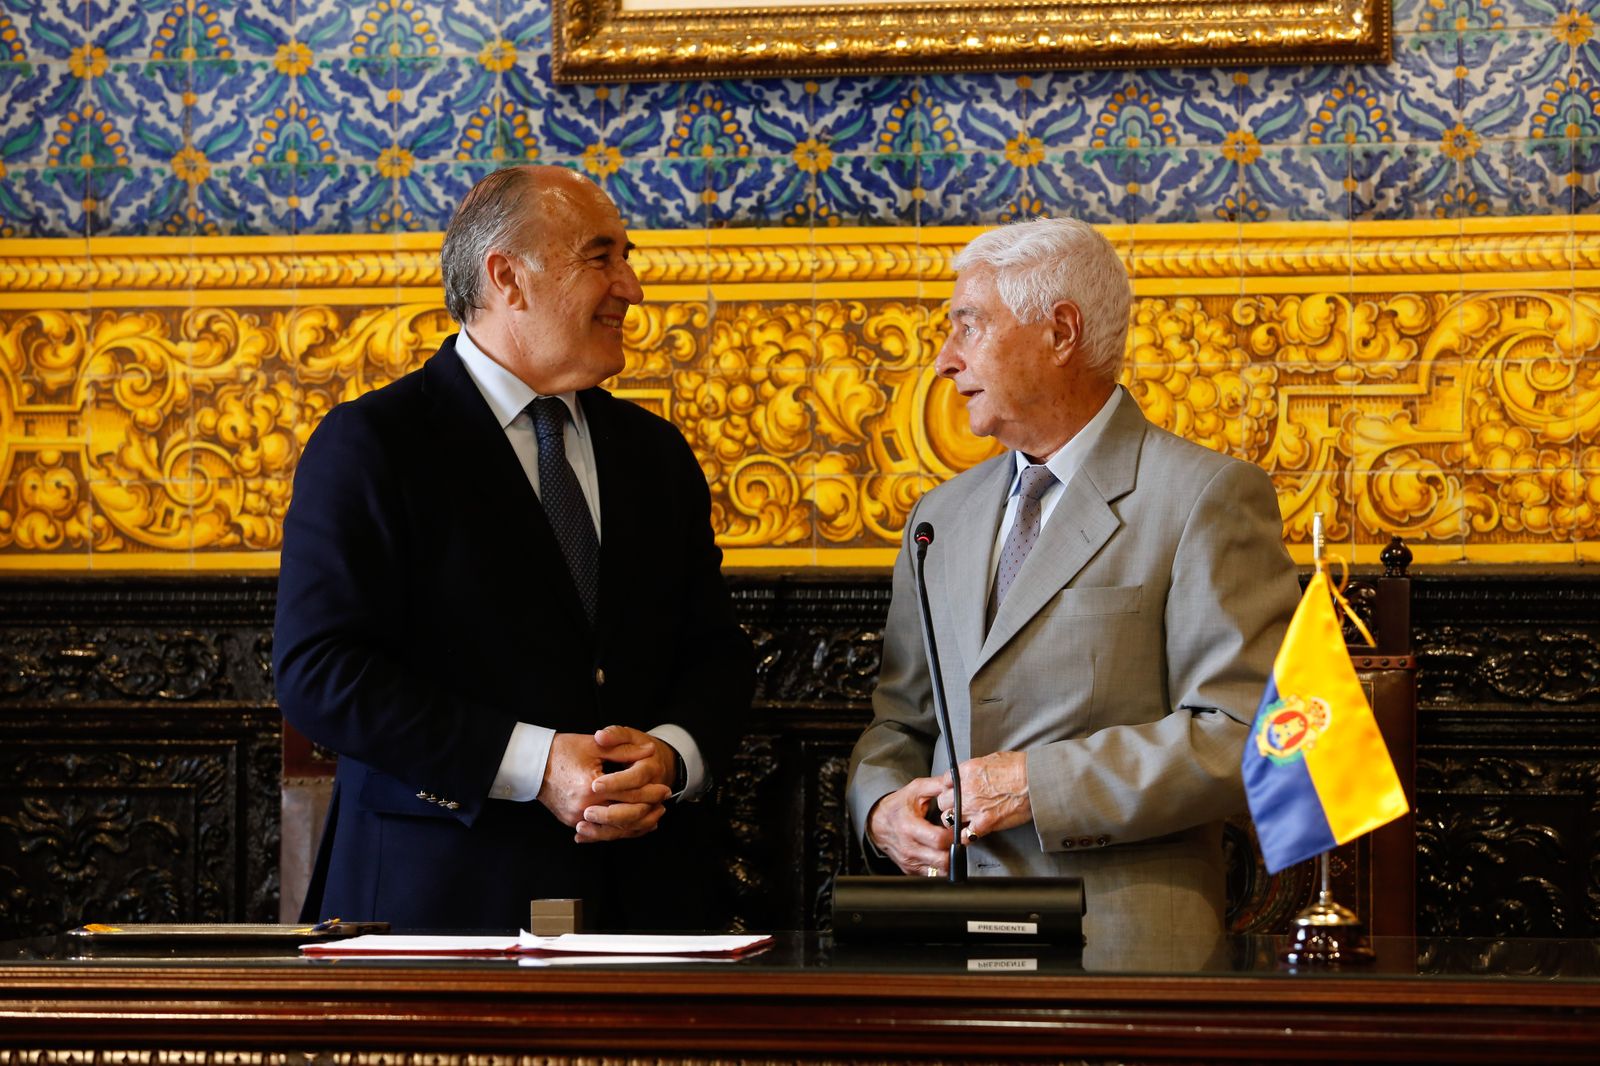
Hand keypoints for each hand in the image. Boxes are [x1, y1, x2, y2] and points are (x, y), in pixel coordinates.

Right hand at [537, 730, 669, 842]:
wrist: (533, 764)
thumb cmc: (563, 750)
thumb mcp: (594, 745)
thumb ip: (623, 749)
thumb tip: (650, 750)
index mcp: (590, 787)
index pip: (629, 794)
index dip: (650, 791)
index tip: (665, 788)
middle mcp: (583, 808)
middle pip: (625, 815)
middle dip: (647, 809)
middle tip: (664, 802)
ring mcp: (576, 819)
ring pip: (614, 829)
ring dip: (636, 823)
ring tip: (654, 815)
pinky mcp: (572, 823)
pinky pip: (601, 832)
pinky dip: (619, 829)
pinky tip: (634, 824)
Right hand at [866, 776, 954, 877]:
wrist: (877, 822)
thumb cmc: (898, 806)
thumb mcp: (915, 790)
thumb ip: (936, 785)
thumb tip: (954, 782)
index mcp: (909, 827)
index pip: (938, 840)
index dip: (954, 836)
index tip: (960, 830)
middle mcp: (909, 847)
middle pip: (942, 859)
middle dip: (955, 850)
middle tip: (959, 840)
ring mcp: (909, 861)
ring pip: (939, 870)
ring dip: (950, 860)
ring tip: (951, 847)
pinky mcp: (910, 870)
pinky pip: (932, 875)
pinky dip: (940, 867)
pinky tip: (941, 855)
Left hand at [936, 750, 1030, 841]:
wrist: (1035, 780)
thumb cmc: (1019, 767)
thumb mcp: (991, 759)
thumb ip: (974, 768)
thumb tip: (969, 774)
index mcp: (967, 771)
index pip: (944, 781)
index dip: (948, 788)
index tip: (951, 792)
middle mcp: (965, 789)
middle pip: (942, 801)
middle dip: (949, 804)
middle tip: (957, 806)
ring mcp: (973, 807)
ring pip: (947, 818)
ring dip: (954, 820)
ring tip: (962, 820)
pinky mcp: (984, 823)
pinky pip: (964, 835)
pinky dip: (965, 837)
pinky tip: (969, 834)